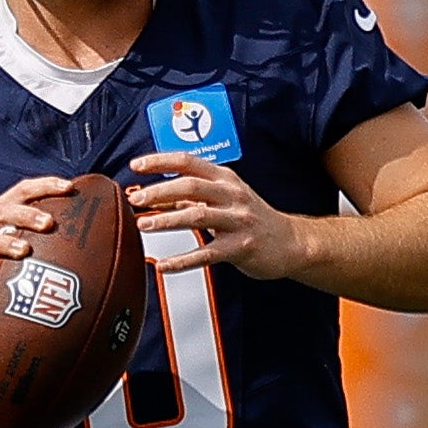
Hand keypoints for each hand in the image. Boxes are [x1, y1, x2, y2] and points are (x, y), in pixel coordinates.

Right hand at [0, 177, 70, 305]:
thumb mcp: (7, 242)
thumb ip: (37, 241)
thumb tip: (87, 252)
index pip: (22, 192)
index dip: (44, 186)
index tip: (69, 188)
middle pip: (3, 212)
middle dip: (26, 214)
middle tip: (49, 223)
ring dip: (3, 243)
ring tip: (23, 251)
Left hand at [128, 153, 317, 281]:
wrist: (291, 242)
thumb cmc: (253, 218)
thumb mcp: (224, 199)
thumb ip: (192, 198)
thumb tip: (156, 198)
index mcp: (225, 179)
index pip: (189, 162)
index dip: (161, 162)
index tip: (136, 166)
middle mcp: (232, 195)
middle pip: (190, 186)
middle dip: (159, 192)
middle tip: (136, 200)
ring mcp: (238, 221)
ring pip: (197, 216)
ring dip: (167, 220)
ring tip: (143, 225)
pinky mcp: (241, 247)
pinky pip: (207, 253)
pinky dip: (183, 260)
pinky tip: (164, 265)